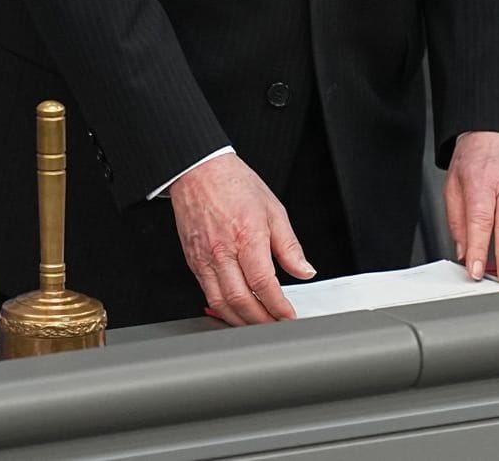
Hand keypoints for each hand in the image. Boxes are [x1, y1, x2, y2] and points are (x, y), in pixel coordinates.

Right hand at [168, 153, 314, 324]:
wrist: (199, 172)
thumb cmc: (235, 184)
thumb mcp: (273, 209)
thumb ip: (289, 245)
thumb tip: (304, 270)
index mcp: (247, 235)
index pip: (264, 283)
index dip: (278, 306)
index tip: (289, 316)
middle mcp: (223, 251)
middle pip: (242, 300)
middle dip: (262, 321)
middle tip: (277, 326)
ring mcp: (205, 258)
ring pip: (222, 304)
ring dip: (242, 322)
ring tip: (260, 325)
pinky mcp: (193, 262)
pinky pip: (208, 294)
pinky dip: (223, 310)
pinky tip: (236, 313)